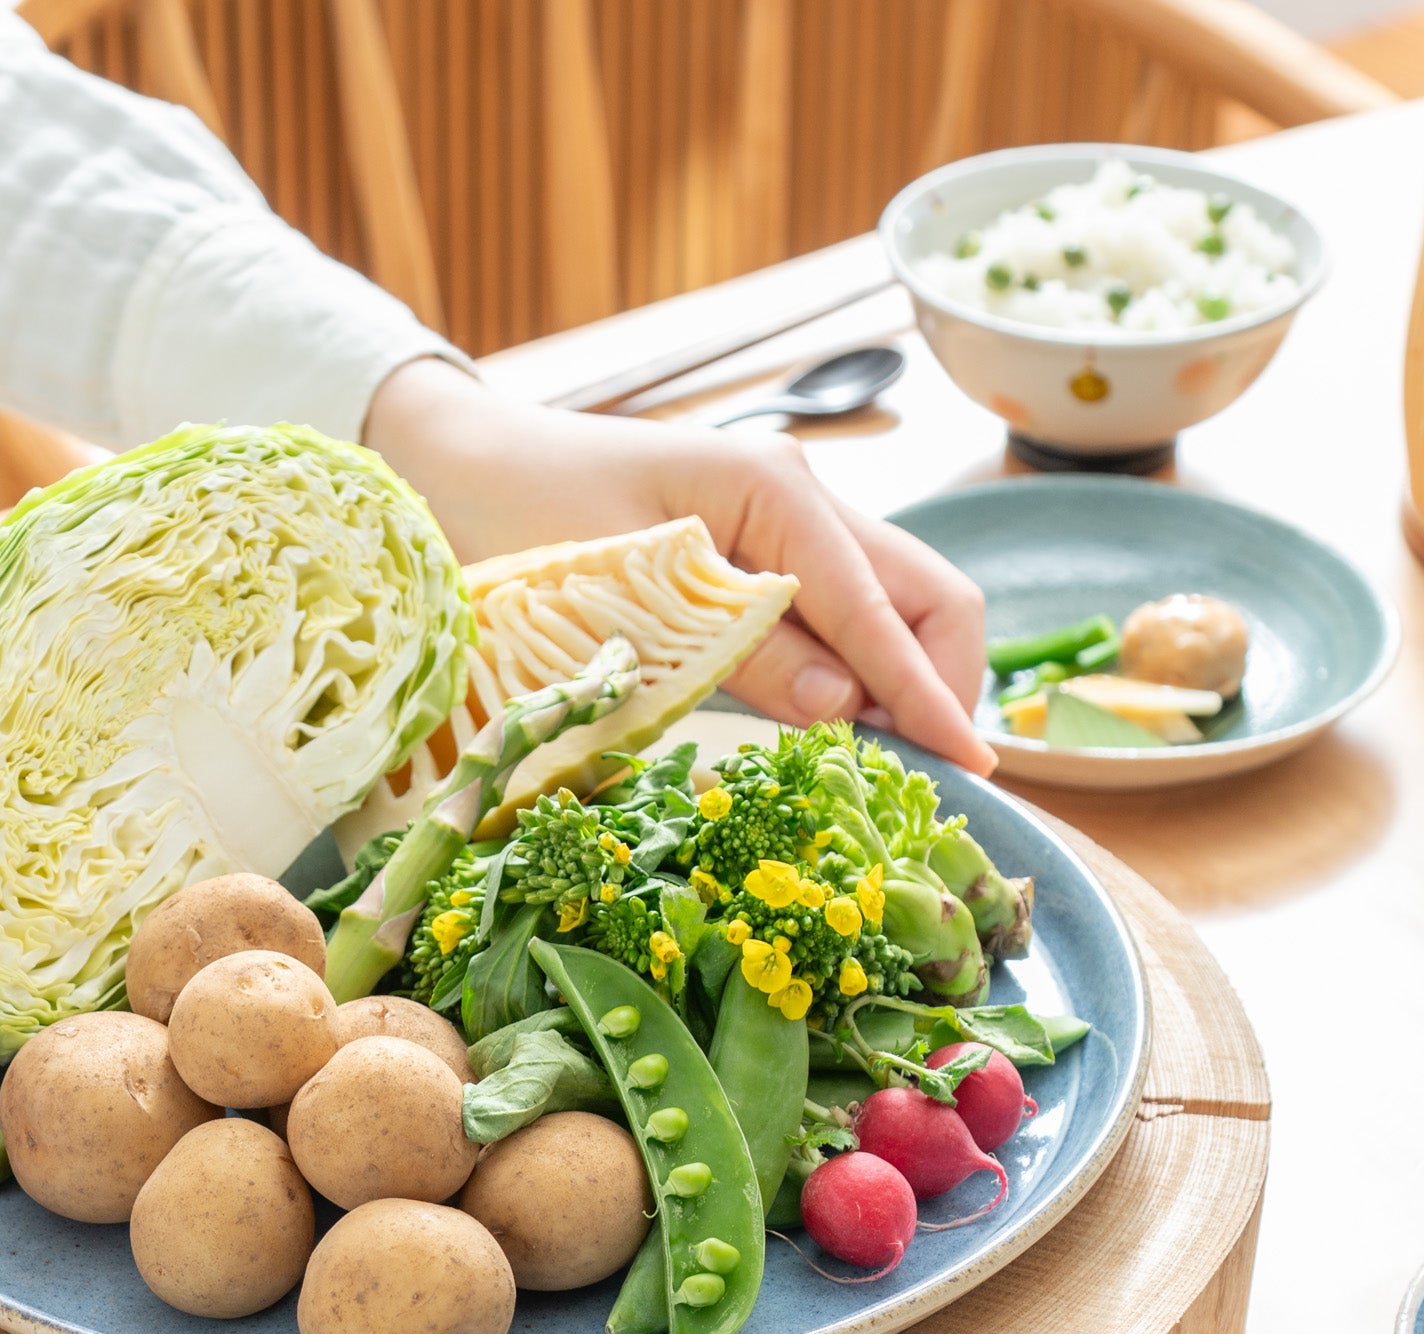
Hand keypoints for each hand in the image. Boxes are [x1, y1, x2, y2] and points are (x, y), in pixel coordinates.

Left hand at [364, 358, 992, 772]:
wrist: (465, 463)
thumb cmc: (528, 513)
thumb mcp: (630, 602)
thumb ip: (744, 652)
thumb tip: (849, 709)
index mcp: (778, 492)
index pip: (885, 608)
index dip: (927, 693)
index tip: (967, 765)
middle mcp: (802, 499)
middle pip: (926, 594)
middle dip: (939, 682)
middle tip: (920, 773)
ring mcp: (787, 526)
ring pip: (894, 606)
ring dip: (901, 682)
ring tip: (880, 762)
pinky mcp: (761, 557)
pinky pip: (840, 617)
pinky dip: (854, 671)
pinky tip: (832, 724)